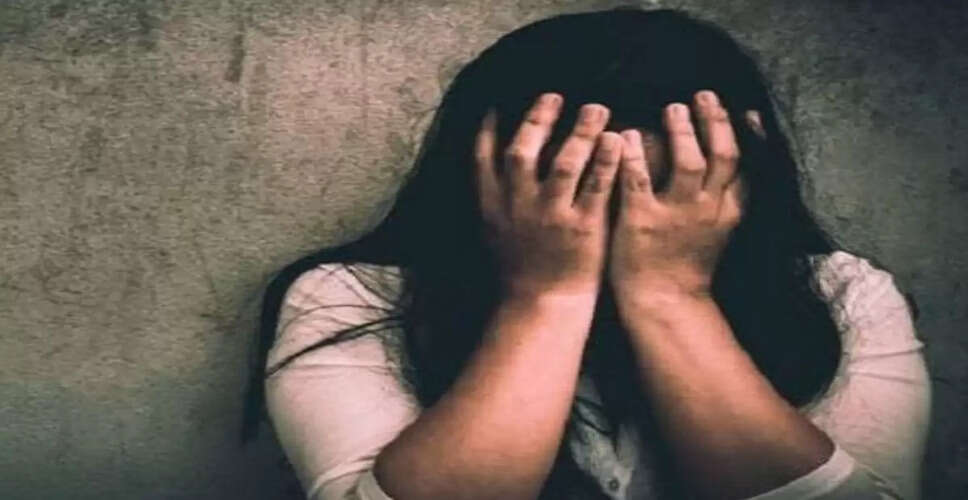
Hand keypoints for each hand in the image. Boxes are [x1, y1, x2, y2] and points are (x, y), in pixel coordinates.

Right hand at [475, 93, 623, 299]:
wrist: (540, 307)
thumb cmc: (519, 272)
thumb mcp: (493, 232)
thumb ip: (494, 198)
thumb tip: (492, 165)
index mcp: (492, 206)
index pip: (483, 158)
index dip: (489, 129)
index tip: (497, 106)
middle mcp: (518, 206)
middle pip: (524, 151)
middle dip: (539, 119)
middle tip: (555, 96)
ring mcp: (550, 216)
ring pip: (564, 163)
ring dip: (581, 131)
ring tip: (596, 109)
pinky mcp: (582, 228)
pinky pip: (596, 186)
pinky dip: (607, 161)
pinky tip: (617, 141)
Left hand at [608, 90, 761, 301]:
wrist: (663, 303)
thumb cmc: (686, 262)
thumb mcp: (720, 229)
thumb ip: (727, 195)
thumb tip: (731, 157)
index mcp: (728, 211)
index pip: (748, 166)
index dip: (750, 136)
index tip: (747, 111)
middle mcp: (707, 210)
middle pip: (721, 156)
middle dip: (715, 122)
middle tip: (702, 95)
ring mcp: (676, 216)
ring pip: (688, 163)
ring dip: (683, 131)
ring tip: (673, 108)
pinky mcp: (642, 222)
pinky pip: (640, 180)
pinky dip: (636, 155)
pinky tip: (629, 135)